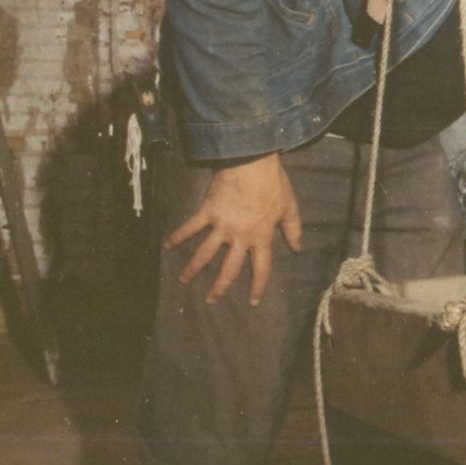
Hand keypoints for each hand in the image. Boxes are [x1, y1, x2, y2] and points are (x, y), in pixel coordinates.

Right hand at [165, 153, 302, 305]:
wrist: (253, 163)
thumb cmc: (274, 184)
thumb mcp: (290, 207)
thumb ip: (293, 230)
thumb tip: (297, 249)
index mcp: (261, 237)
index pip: (261, 268)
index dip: (258, 286)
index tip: (253, 301)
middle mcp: (240, 236)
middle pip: (229, 268)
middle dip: (219, 286)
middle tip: (210, 300)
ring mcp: (221, 225)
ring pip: (205, 253)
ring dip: (193, 268)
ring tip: (183, 279)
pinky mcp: (207, 212)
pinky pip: (190, 227)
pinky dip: (178, 236)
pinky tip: (168, 245)